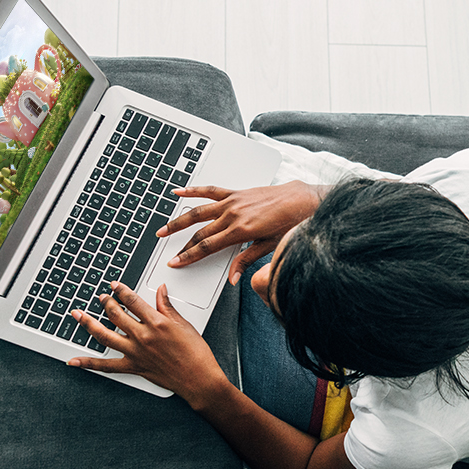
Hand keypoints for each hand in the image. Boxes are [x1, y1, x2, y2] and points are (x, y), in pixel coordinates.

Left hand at [67, 282, 229, 405]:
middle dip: (105, 303)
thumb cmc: (196, 353)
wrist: (198, 378)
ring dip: (88, 324)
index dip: (120, 290)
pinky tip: (74, 360)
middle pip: (116, 314)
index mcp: (157, 322)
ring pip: (105, 335)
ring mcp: (135, 352)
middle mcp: (142, 336)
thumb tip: (161, 291)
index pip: (132, 300)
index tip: (114, 285)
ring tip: (78, 315)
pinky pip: (106, 366)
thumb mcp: (184, 324)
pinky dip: (88, 363)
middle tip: (100, 297)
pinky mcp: (133, 367)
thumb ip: (167, 306)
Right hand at [160, 180, 322, 284]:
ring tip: (164, 228)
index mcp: (240, 231)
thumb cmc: (291, 223)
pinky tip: (179, 191)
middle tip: (167, 252)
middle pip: (200, 232)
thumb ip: (246, 260)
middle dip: (182, 244)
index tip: (175, 262)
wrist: (304, 200)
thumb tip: (233, 278)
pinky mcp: (237, 192)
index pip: (207, 246)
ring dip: (179, 220)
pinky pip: (211, 190)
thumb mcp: (269, 246)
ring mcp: (233, 201)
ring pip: (199, 211)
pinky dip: (193, 190)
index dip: (188, 256)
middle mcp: (233, 214)